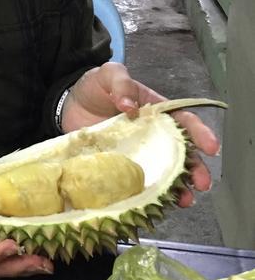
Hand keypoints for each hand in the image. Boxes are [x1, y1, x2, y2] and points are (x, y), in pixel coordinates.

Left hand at [61, 61, 219, 205]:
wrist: (67, 105)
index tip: (211, 147)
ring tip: (185, 200)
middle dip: (196, 168)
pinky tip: (155, 205)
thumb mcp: (108, 74)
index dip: (200, 133)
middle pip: (181, 154)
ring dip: (178, 187)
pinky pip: (138, 184)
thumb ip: (121, 82)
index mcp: (155, 112)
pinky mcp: (121, 169)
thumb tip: (130, 106)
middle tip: (201, 183)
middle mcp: (152, 136)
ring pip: (164, 173)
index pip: (183, 122)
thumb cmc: (94, 88)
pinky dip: (148, 196)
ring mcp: (138, 155)